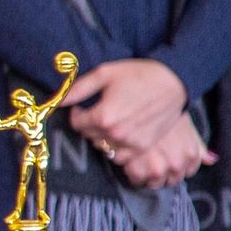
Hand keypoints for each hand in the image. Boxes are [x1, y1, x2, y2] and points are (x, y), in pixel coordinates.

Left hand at [67, 58, 188, 152]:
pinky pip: (120, 156)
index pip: (76, 123)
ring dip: (102, 137)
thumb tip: (56, 100)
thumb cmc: (138, 74)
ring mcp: (131, 143)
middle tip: (102, 110)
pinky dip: (117, 147)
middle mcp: (115, 134)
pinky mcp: (143, 147)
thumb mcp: (104, 74)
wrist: (174, 82)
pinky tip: (123, 131)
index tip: (86, 105)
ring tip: (112, 120)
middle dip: (90, 124)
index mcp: (103, 116)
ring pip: (103, 147)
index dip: (78, 112)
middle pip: (89, 136)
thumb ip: (78, 89)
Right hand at [114, 121, 214, 190]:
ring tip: (138, 163)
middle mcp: (177, 164)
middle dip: (162, 174)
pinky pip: (135, 179)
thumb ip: (197, 145)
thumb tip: (212, 160)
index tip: (165, 161)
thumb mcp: (186, 125)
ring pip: (153, 183)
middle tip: (150, 162)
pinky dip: (131, 173)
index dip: (175, 167)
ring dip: (146, 176)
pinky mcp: (137, 168)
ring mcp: (157, 168)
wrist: (140, 103)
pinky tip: (128, 162)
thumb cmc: (164, 111)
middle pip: (170, 181)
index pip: (186, 173)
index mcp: (190, 155)